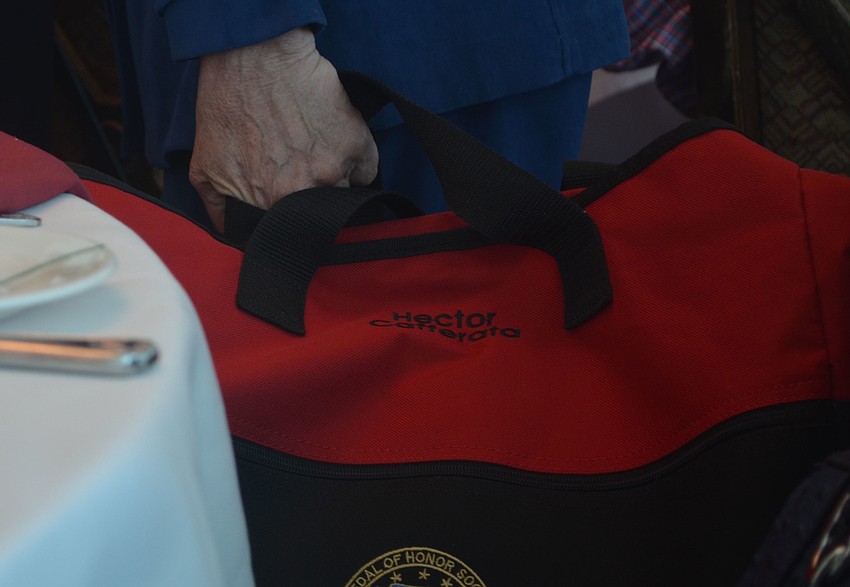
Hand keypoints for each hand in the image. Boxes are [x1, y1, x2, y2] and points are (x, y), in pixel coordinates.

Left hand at [189, 27, 378, 230]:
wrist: (253, 54)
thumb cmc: (227, 104)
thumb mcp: (204, 165)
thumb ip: (218, 208)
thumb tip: (229, 230)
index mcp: (269, 205)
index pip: (289, 233)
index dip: (290, 221)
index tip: (289, 208)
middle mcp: (304, 193)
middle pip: (321, 216)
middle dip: (312, 200)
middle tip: (301, 173)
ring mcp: (333, 169)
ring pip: (346, 195)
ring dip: (335, 180)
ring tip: (316, 152)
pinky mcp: (355, 143)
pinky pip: (367, 170)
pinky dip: (358, 161)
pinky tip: (337, 141)